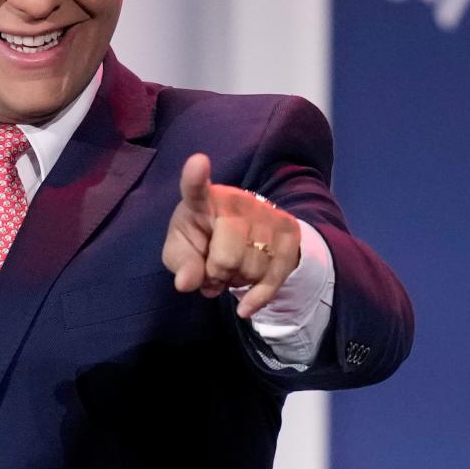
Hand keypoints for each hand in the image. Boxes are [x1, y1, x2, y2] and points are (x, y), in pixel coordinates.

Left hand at [162, 153, 301, 317]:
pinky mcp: (288, 230)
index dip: (195, 176)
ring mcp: (266, 212)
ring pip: (253, 270)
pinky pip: (275, 276)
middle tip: (213, 272)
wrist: (241, 237)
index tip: (197, 163)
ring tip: (230, 273)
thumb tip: (186, 283)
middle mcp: (237, 201)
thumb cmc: (201, 240)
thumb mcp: (181, 252)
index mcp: (202, 201)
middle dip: (217, 276)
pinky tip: (245, 306)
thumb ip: (181, 265)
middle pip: (227, 258)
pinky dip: (258, 298)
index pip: (196, 188)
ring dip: (238, 283)